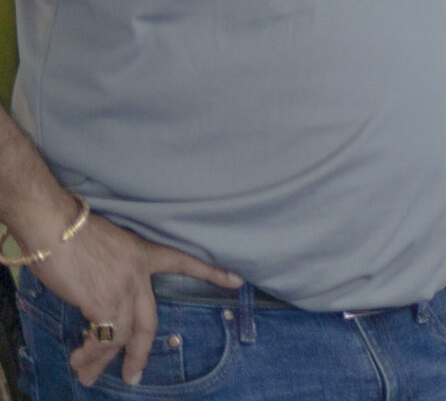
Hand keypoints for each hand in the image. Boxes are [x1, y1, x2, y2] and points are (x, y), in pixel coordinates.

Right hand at [32, 206, 239, 386]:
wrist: (53, 223)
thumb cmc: (70, 229)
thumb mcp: (106, 245)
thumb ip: (113, 270)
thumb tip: (98, 292)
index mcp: (144, 253)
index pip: (184, 262)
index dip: (210, 272)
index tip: (237, 281)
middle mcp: (139, 273)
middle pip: (149, 322)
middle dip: (139, 352)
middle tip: (133, 375)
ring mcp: (123, 289)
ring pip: (122, 336)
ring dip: (101, 360)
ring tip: (87, 376)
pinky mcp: (103, 301)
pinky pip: (102, 338)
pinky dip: (90, 353)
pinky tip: (79, 361)